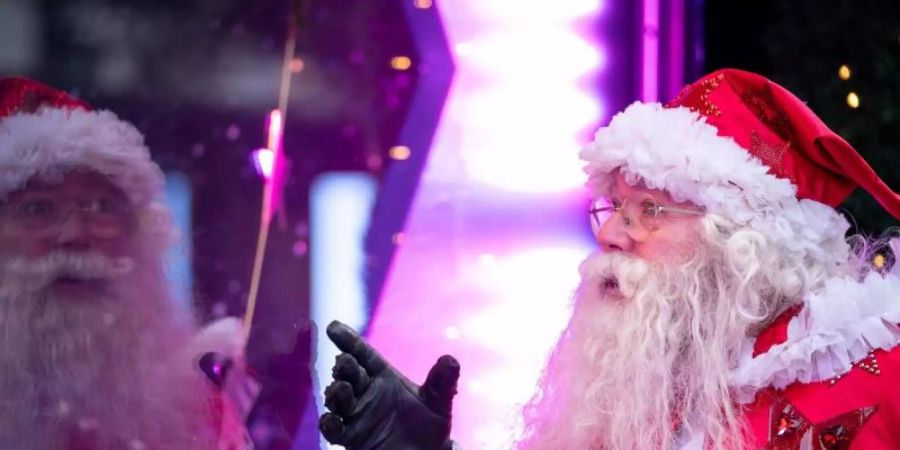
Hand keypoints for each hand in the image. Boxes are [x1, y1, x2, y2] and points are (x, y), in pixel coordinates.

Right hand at [319, 321, 459, 449]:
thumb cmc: (430, 429)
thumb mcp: (438, 404)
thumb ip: (443, 383)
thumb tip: (451, 360)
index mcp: (384, 379)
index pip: (363, 355)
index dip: (348, 340)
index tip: (333, 326)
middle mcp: (366, 394)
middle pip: (348, 373)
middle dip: (343, 365)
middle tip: (344, 363)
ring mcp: (356, 415)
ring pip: (337, 398)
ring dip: (336, 392)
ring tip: (341, 389)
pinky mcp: (351, 438)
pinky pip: (332, 429)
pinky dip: (328, 423)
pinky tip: (333, 419)